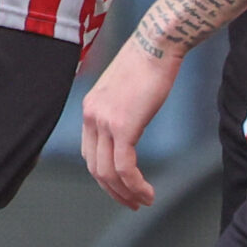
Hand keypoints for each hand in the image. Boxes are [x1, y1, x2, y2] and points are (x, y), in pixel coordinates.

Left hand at [83, 40, 179, 208]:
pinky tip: (148, 191)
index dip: (104, 177)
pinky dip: (135, 185)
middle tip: (132, 203)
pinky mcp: (123, 125)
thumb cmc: (148, 62)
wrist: (157, 43)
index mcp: (90, 109)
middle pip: (96, 168)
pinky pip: (125, 167)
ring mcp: (105, 121)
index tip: (121, 187)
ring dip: (126, 193)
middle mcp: (91, 116)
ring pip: (109, 173)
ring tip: (143, 201)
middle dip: (114, 191)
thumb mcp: (125, 90)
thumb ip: (121, 110)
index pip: (90, 154)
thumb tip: (130, 126)